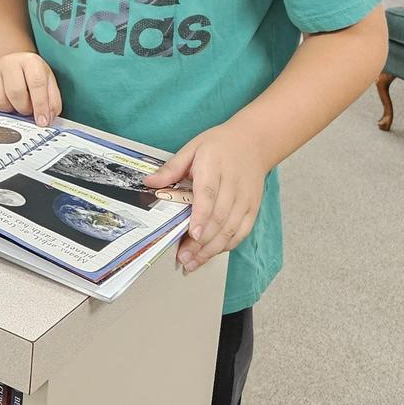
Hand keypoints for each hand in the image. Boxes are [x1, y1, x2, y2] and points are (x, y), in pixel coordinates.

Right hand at [0, 51, 61, 126]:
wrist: (11, 66)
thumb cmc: (30, 77)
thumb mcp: (48, 83)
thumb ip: (52, 101)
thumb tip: (48, 118)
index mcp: (30, 61)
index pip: (37, 83)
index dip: (41, 105)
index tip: (42, 121)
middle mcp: (9, 62)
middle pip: (16, 92)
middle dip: (23, 108)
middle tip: (27, 110)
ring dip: (9, 110)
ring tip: (14, 105)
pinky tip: (3, 102)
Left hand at [145, 122, 267, 273]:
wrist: (254, 142)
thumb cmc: (220, 146)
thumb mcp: (192, 148)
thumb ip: (171, 168)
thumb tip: (149, 183)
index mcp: (214, 166)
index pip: (208, 194)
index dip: (200, 216)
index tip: (192, 234)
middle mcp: (232, 184)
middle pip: (219, 217)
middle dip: (201, 242)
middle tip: (184, 257)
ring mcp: (245, 198)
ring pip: (231, 229)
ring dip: (212, 249)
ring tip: (194, 262)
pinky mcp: (253, 208)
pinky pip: (242, 231)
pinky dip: (227, 245)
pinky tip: (211, 253)